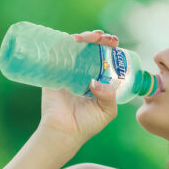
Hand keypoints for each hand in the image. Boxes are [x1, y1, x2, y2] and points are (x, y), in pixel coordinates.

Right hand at [37, 29, 119, 149]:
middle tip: (106, 38)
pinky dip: (66, 42)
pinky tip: (74, 40)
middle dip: (100, 38)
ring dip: (86, 36)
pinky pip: (58, 52)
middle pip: (92, 48)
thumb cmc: (86, 125)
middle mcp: (83, 72)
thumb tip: (95, 81)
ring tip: (93, 37)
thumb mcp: (107, 111)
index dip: (110, 47)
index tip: (115, 43)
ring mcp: (68, 70)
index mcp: (98, 79)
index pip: (105, 57)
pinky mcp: (53, 71)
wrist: (63, 132)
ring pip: (77, 47)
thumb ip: (109, 96)